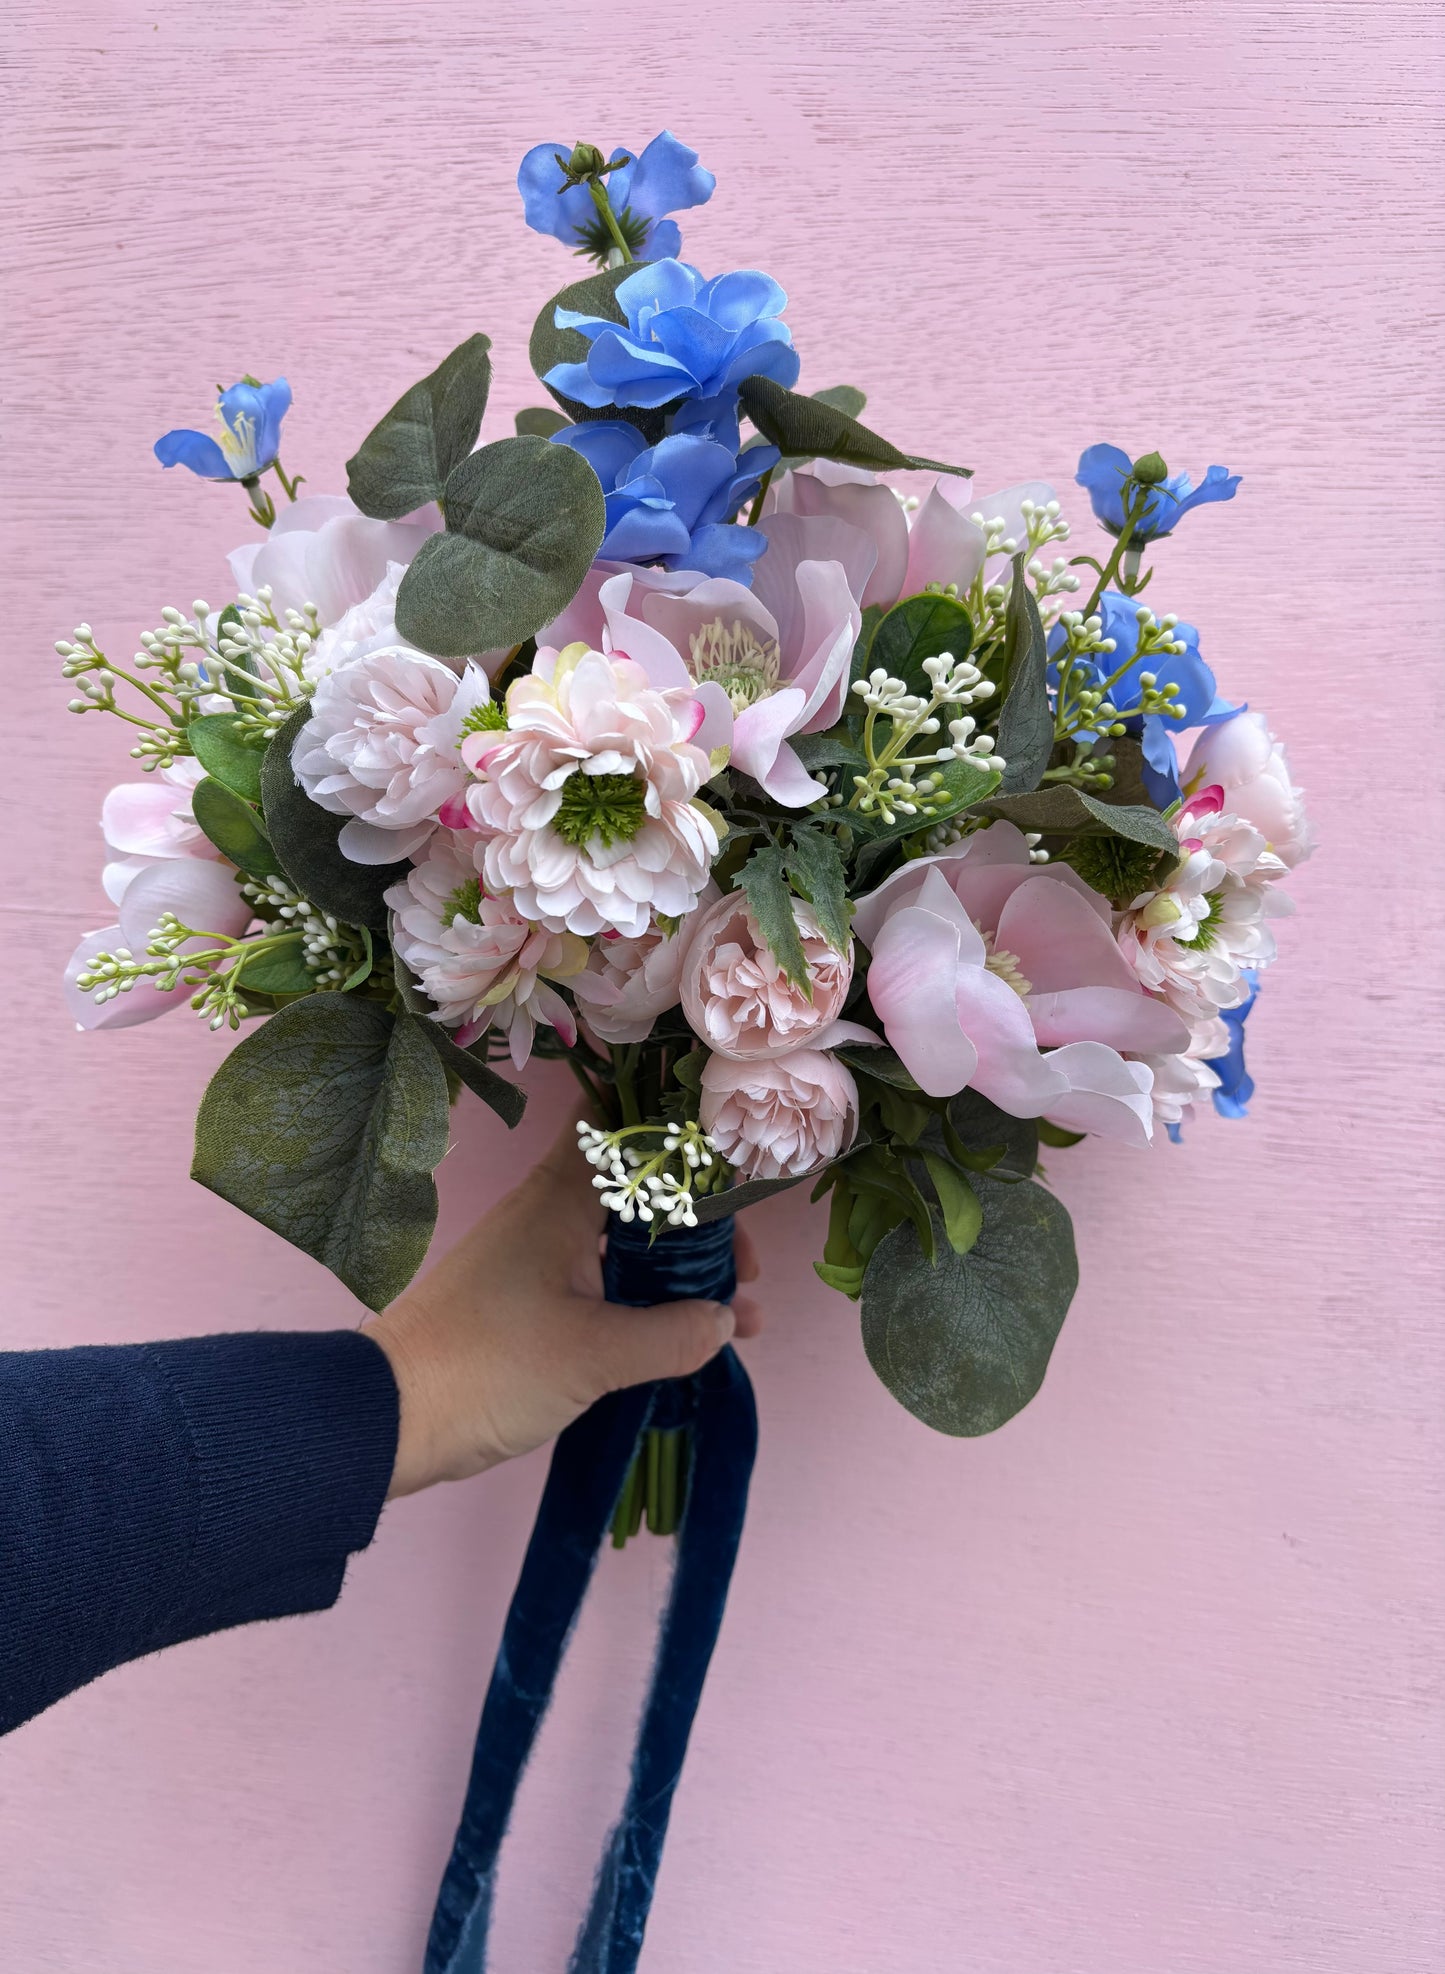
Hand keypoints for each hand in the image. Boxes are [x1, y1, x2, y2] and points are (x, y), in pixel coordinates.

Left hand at [365, 1114, 762, 1498]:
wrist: (391, 1415)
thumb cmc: (489, 1366)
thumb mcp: (593, 1356)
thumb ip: (671, 1335)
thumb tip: (726, 1318)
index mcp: (561, 1199)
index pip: (620, 1122)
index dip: (677, 1130)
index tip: (733, 1165)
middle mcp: (550, 1211)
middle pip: (640, 1188)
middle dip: (701, 1222)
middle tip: (745, 1268)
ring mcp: (539, 1253)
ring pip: (626, 1238)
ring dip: (679, 1267)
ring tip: (736, 1311)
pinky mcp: (530, 1295)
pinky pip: (605, 1277)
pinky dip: (648, 1296)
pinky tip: (687, 1334)